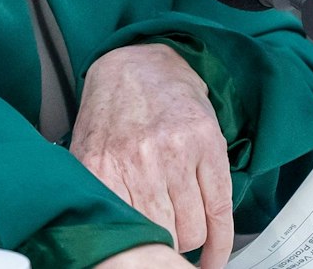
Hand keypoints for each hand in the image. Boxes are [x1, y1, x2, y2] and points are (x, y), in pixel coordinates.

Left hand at [70, 43, 233, 267]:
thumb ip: (100, 196)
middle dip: (164, 246)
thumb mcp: (90, 155)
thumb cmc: (113, 114)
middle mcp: (139, 162)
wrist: (138, 64)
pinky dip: (221, 241)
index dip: (139, 256)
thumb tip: (111, 245)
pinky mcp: (207, 145)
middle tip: (164, 243)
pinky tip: (215, 253)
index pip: (126, 234)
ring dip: (190, 240)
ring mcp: (176, 153)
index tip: (145, 264)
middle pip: (162, 236)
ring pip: (192, 229)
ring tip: (183, 232)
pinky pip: (220, 209)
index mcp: (103, 168)